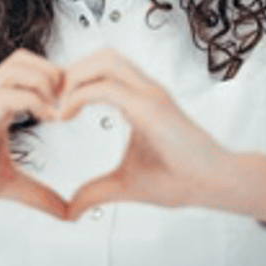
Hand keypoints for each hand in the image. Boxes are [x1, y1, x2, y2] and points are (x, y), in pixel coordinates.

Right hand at [0, 48, 68, 217]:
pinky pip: (6, 95)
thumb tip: (66, 212)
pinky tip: (46, 119)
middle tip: (67, 105)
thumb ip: (37, 194)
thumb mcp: (5, 184)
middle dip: (54, 75)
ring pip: (17, 67)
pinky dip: (33, 101)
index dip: (56, 82)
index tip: (72, 109)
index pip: (29, 71)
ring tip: (57, 112)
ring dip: (46, 84)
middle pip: (25, 58)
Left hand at [58, 48, 233, 220]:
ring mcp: (150, 94)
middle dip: (69, 71)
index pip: (102, 68)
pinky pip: (106, 87)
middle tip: (50, 102)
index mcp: (140, 100)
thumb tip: (71, 210)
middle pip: (100, 54)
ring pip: (104, 60)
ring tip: (57, 107)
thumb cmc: (180, 180)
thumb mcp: (125, 186)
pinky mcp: (151, 108)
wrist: (215, 186)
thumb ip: (95, 192)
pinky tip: (65, 116)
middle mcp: (145, 90)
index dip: (73, 80)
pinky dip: (78, 96)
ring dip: (73, 78)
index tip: (53, 106)